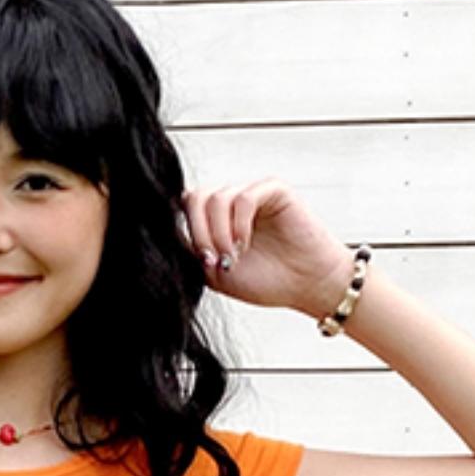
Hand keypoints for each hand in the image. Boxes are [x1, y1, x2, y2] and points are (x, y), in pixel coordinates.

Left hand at [178, 179, 355, 318]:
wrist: (306, 286)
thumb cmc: (267, 281)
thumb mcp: (216, 275)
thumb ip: (193, 254)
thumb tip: (168, 237)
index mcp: (215, 219)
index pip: (185, 208)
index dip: (185, 232)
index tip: (200, 262)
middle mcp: (231, 202)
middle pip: (195, 197)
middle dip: (199, 232)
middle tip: (213, 260)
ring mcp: (251, 193)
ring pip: (216, 198)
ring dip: (218, 233)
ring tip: (231, 257)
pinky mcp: (273, 189)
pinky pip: (244, 198)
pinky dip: (239, 225)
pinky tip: (244, 245)